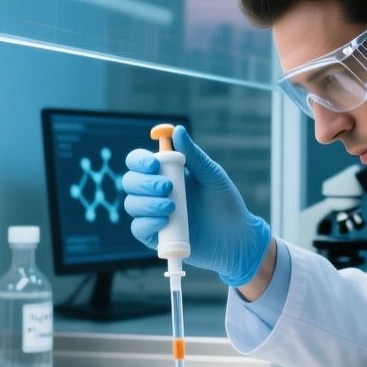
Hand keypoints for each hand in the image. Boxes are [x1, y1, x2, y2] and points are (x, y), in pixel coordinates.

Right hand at [122, 125, 271, 286]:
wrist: (236, 236)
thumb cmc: (224, 202)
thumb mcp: (211, 175)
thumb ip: (193, 155)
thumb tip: (177, 130)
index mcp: (165, 173)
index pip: (138, 162)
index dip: (139, 160)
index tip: (153, 164)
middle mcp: (154, 192)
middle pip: (130, 181)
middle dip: (144, 183)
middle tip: (168, 187)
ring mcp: (153, 214)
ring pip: (132, 204)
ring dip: (147, 203)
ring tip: (172, 207)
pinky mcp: (155, 236)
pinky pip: (138, 228)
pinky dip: (147, 223)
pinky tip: (164, 221)